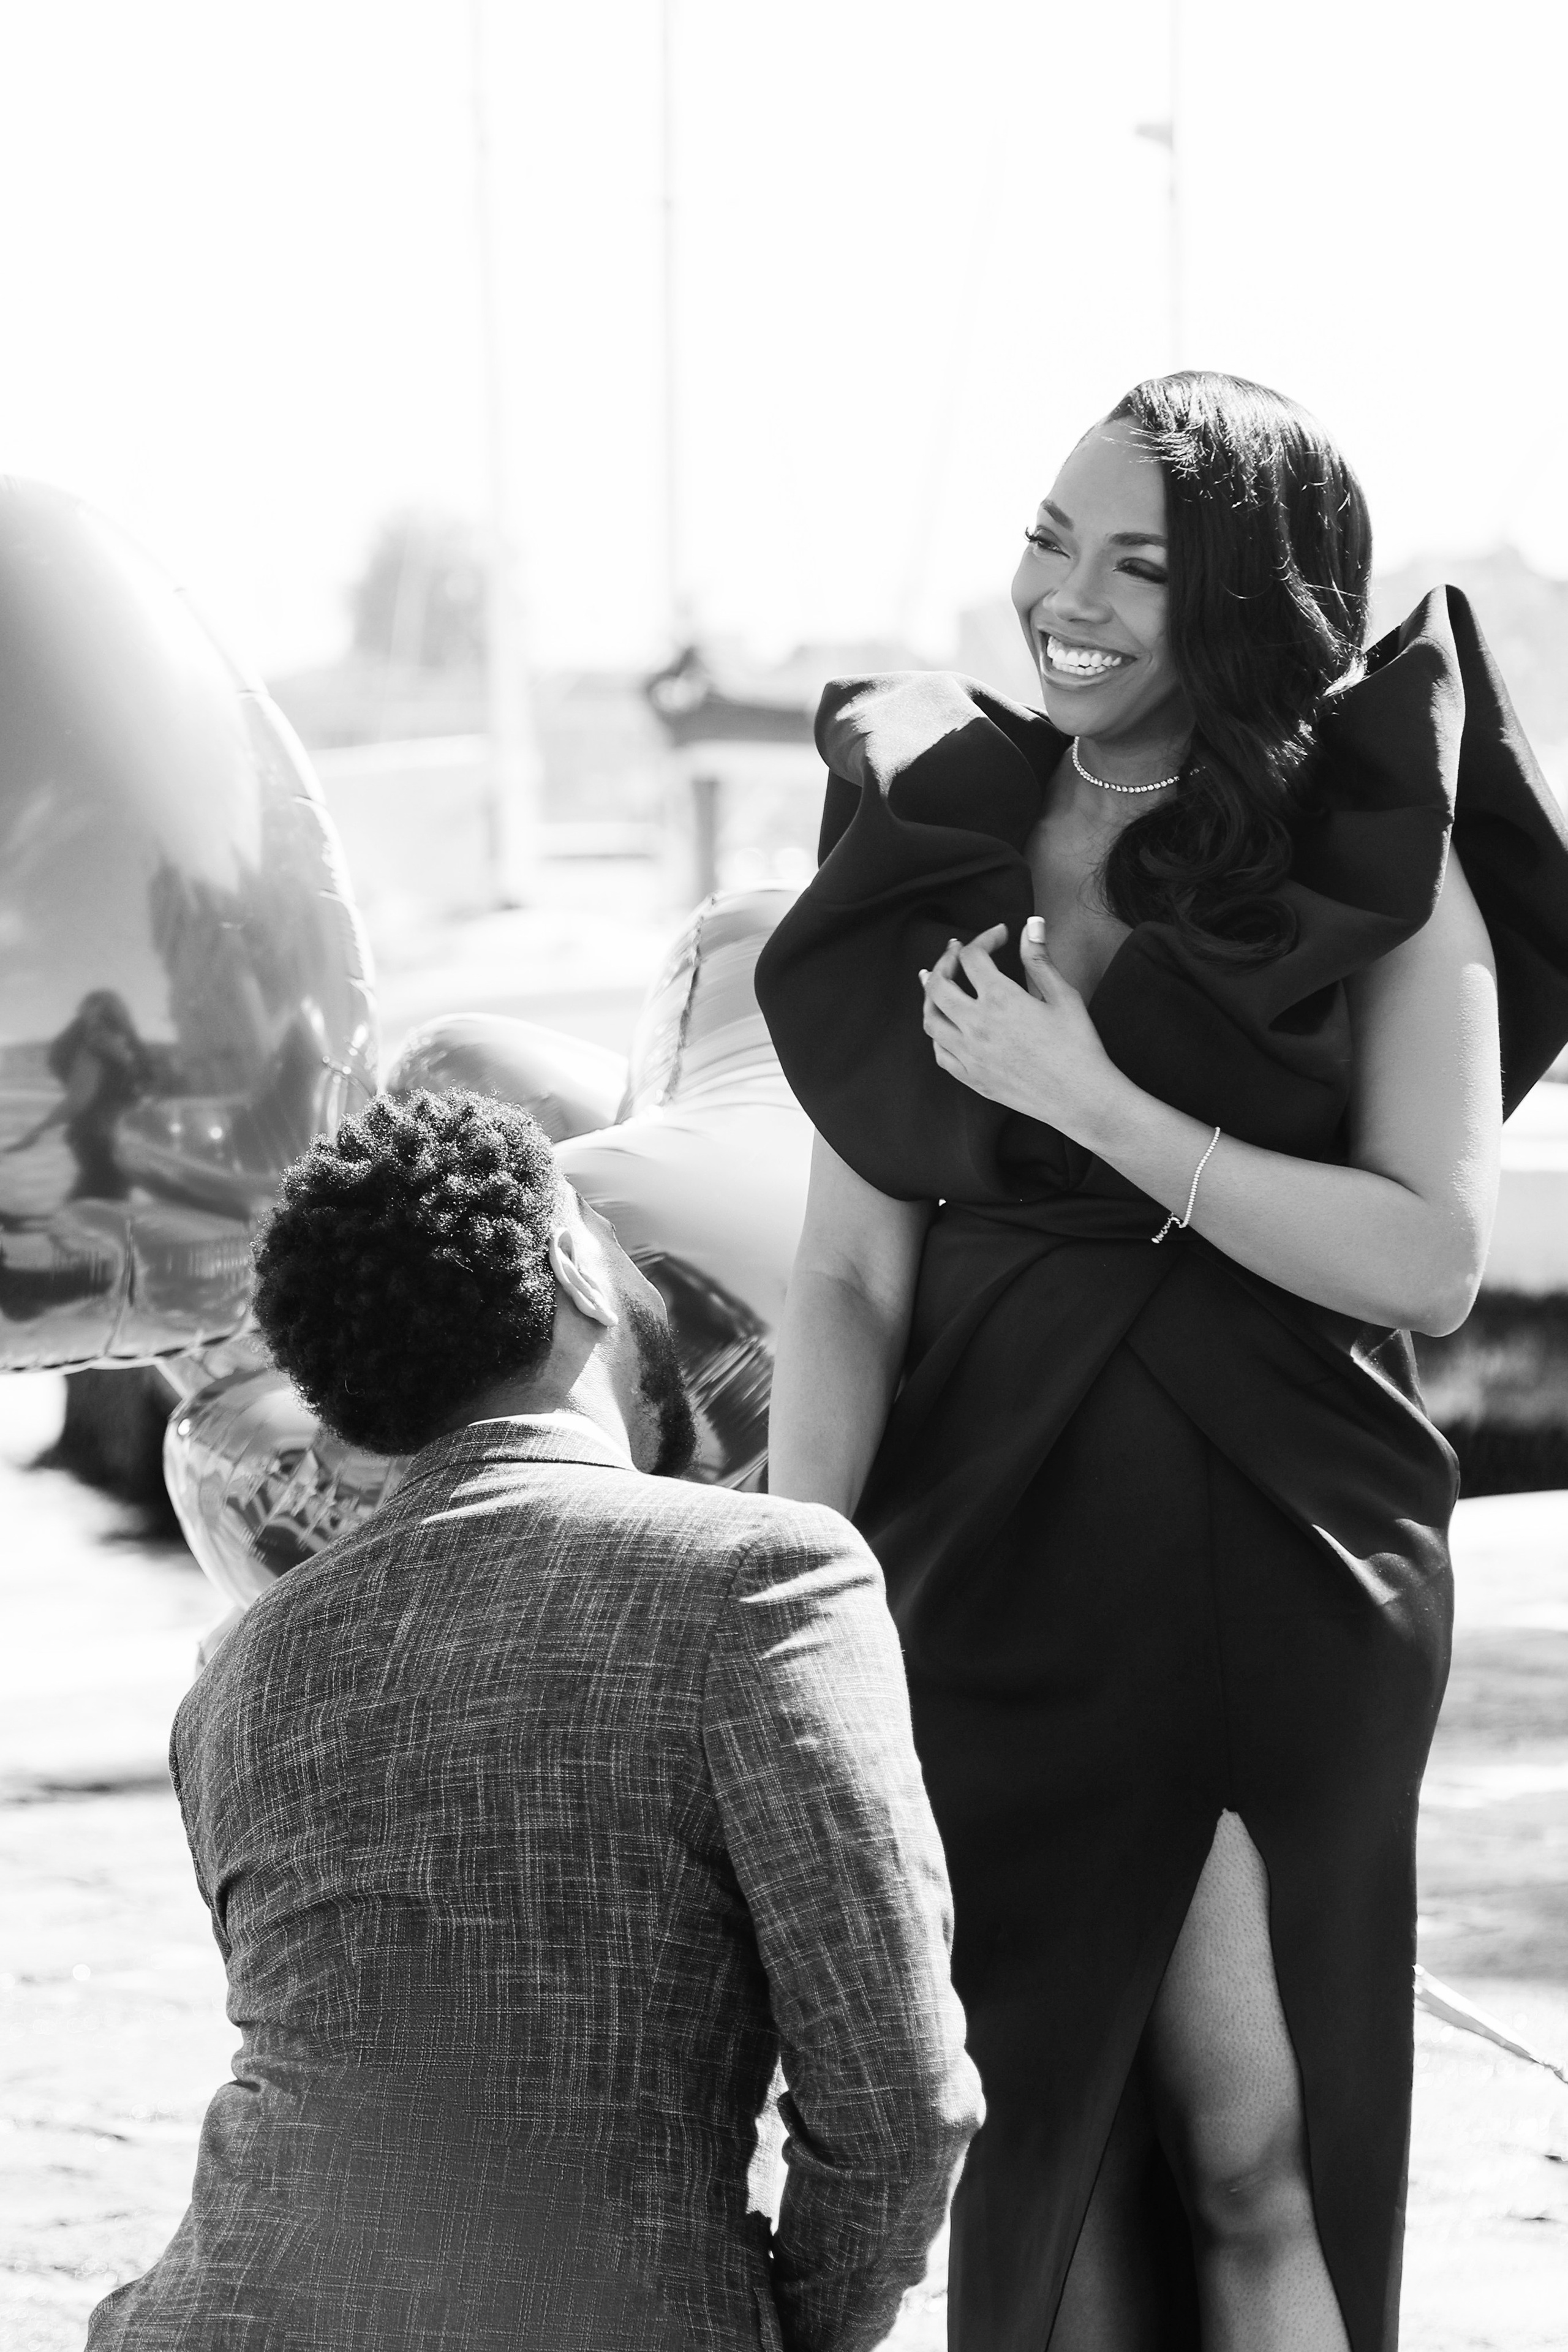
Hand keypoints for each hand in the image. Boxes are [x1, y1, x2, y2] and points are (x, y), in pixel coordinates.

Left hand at [919, 920, 1119, 1139]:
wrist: (1080, 1098)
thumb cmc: (1079, 1046)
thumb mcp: (1063, 996)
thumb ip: (1040, 959)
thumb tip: (1031, 925)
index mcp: (1000, 999)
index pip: (973, 956)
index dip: (984, 938)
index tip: (999, 936)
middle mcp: (976, 1025)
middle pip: (938, 984)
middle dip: (945, 961)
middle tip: (955, 952)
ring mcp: (969, 1054)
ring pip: (931, 1018)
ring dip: (930, 996)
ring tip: (936, 983)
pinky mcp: (971, 1078)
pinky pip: (940, 1052)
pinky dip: (938, 1033)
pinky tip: (946, 1024)